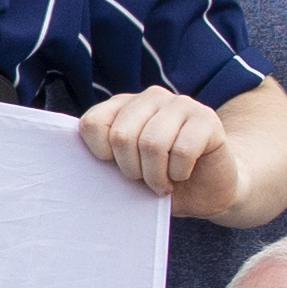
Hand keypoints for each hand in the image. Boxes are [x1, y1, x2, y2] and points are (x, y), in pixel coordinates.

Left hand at [75, 87, 227, 201]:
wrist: (209, 190)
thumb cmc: (160, 179)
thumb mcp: (126, 170)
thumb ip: (105, 159)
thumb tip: (77, 165)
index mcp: (123, 106)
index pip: (92, 123)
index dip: (101, 155)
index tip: (117, 168)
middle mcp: (150, 97)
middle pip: (121, 136)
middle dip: (131, 170)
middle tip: (145, 182)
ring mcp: (181, 103)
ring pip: (152, 143)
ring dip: (156, 176)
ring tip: (163, 183)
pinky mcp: (207, 118)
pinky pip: (183, 150)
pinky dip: (179, 173)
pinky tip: (184, 174)